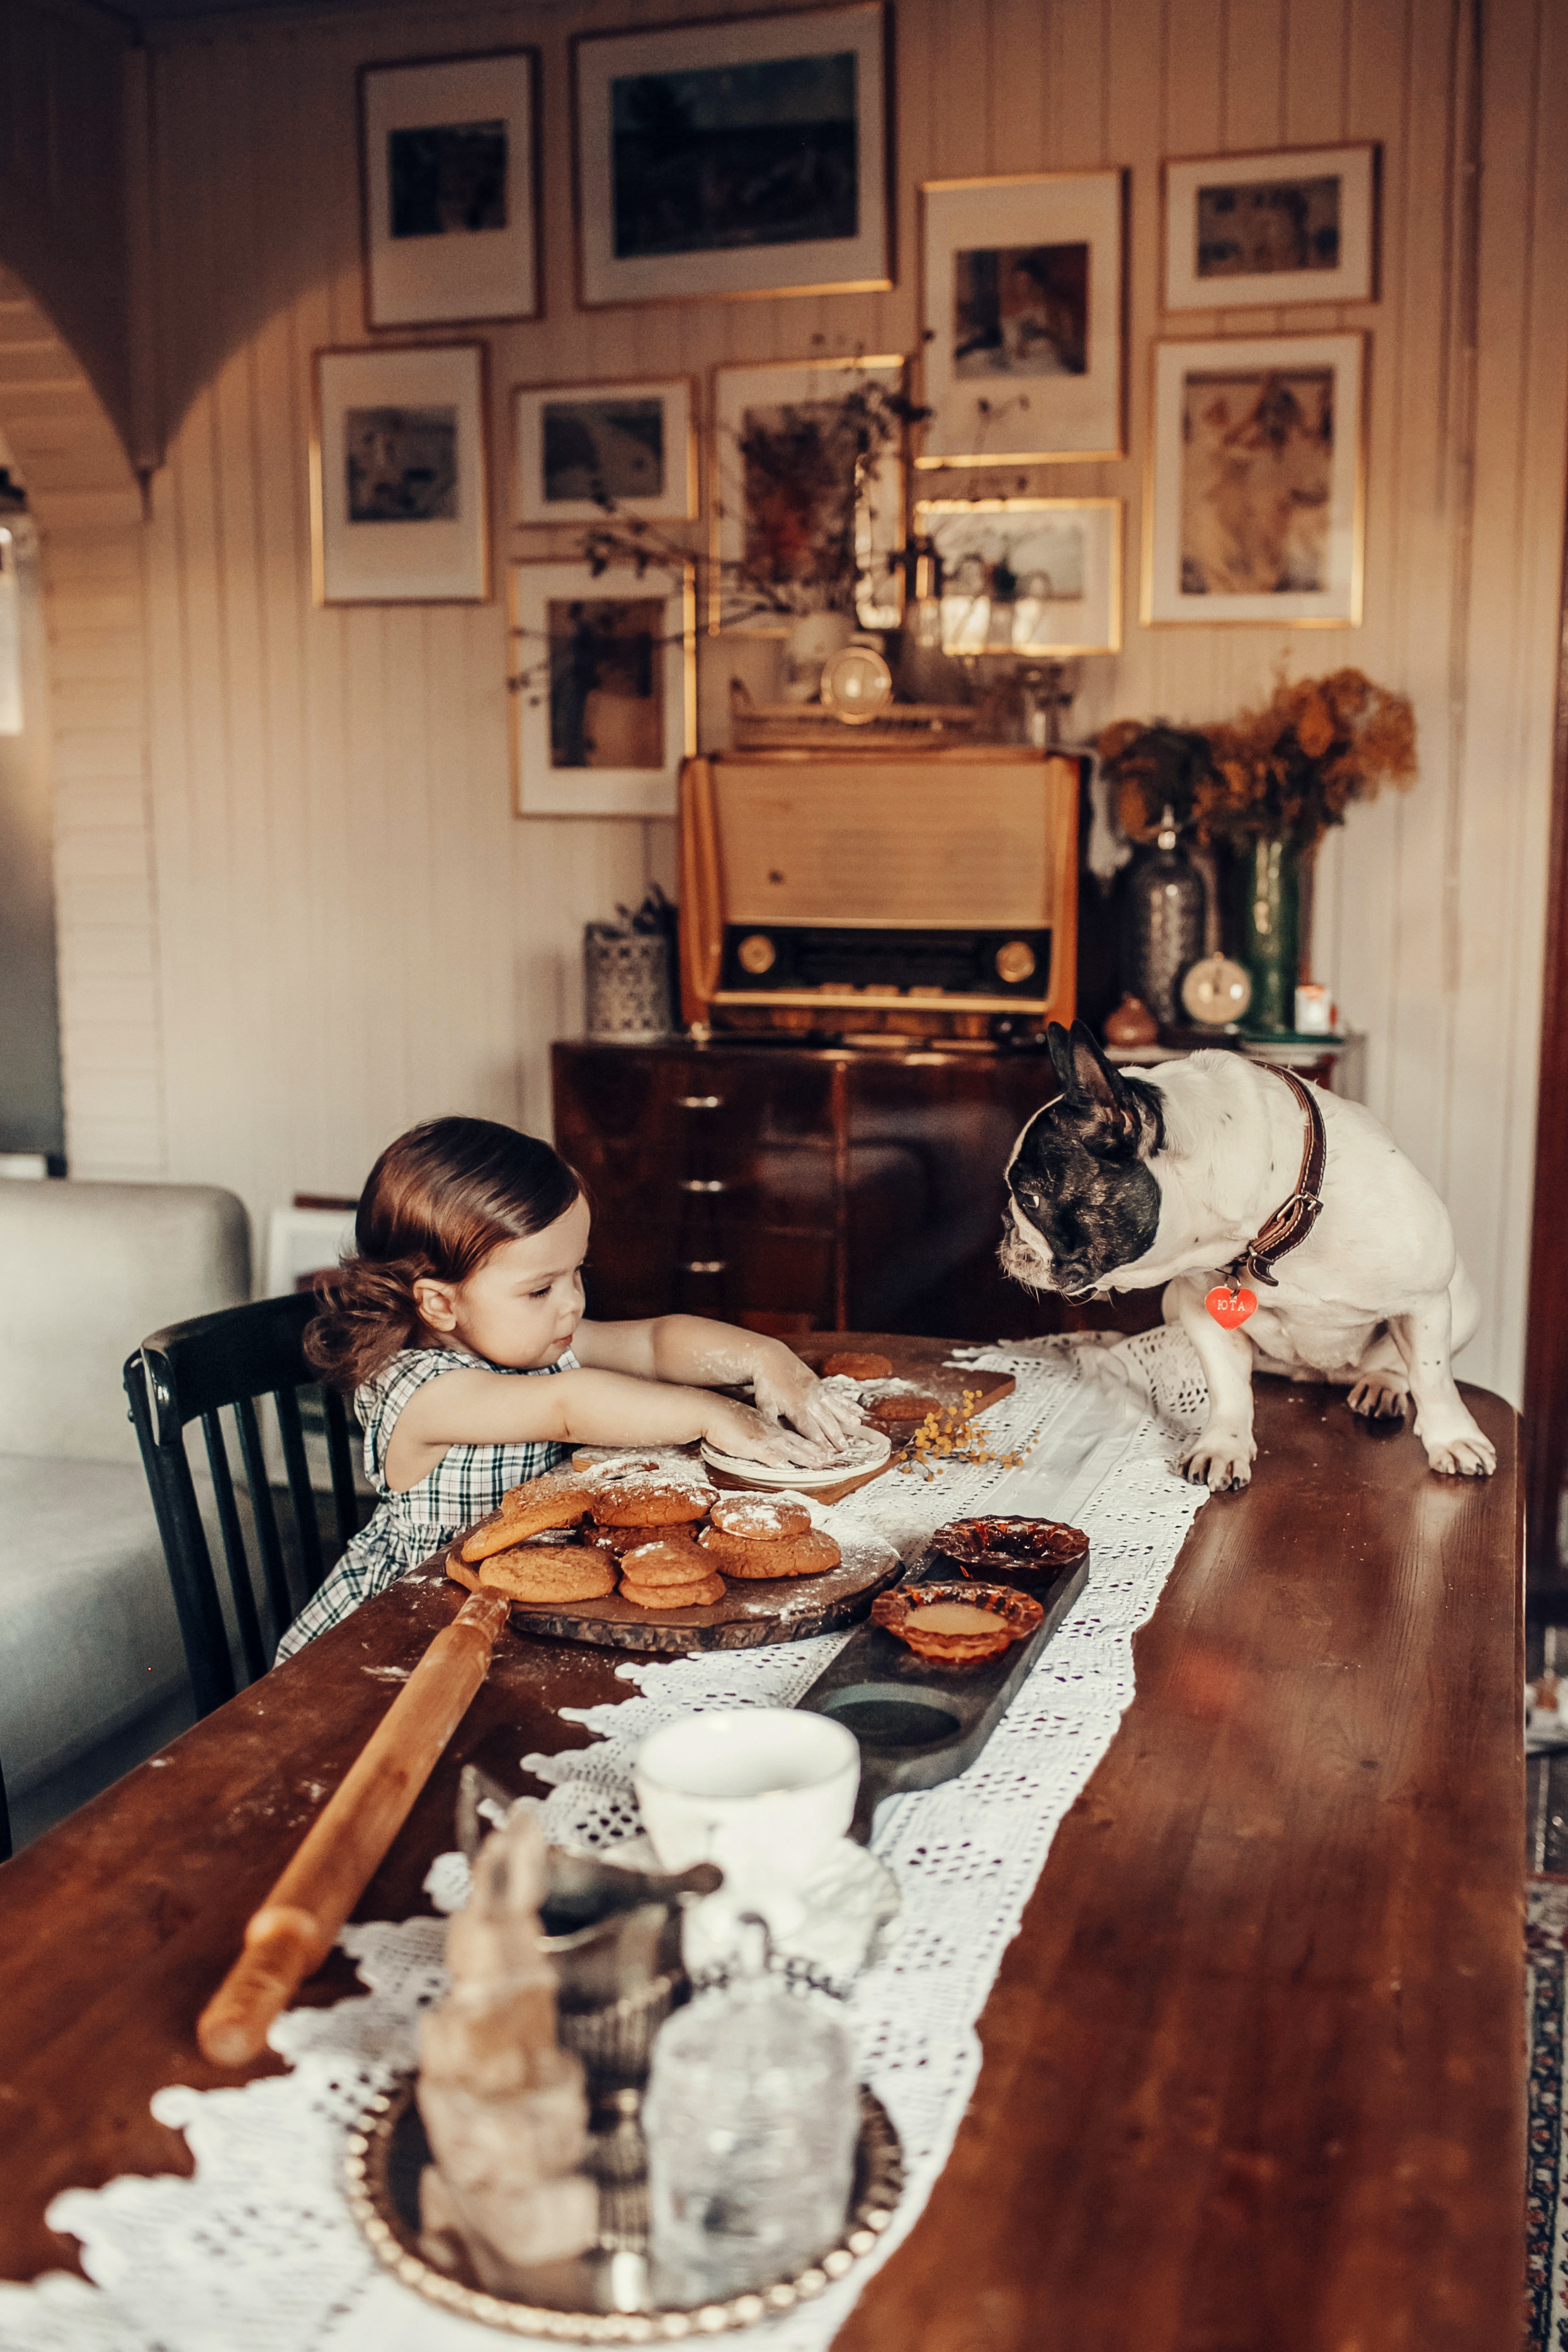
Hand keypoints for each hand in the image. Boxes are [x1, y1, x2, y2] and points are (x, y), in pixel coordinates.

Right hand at [702, 1397, 833, 1469]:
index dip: (809, 1443)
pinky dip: (779, 1461)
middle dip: (814, 1451)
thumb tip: (766, 1440)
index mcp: (769, 1426)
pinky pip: (767, 1454)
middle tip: (830, 1459)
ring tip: (819, 1463)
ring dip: (804, 1456)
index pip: (793, 1435)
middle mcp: (770, 1431)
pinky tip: (788, 1468)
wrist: (711, 1411)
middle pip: (796, 1441)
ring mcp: (762, 1437)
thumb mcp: (748, 1424)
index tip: (823, 1450)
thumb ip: (760, 1432)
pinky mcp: (750, 1444)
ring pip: (788, 1448)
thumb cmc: (727, 1418)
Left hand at [750, 1353, 865, 1450]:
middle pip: (825, 1420)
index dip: (819, 1442)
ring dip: (846, 1417)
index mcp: (796, 1407)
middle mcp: (810, 1399)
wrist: (771, 1358)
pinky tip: (858, 1410)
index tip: (826, 1454)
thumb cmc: (767, 1384)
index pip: (810, 1429)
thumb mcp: (765, 1405)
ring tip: (856, 1425)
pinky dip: (847, 1403)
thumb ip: (772, 1422)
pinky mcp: (820, 1384)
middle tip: (844, 1449)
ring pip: (834, 1406)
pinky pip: (837, 1395)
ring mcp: (817, 1391)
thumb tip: (774, 1437)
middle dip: (835, 1435)